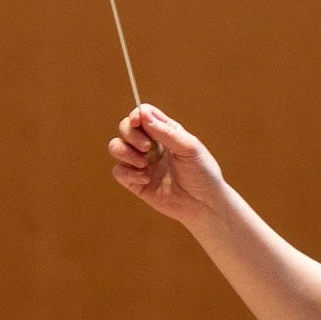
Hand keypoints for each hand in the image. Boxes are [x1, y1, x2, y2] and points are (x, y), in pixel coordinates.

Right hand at [107, 104, 231, 229]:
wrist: (204, 205)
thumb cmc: (202, 174)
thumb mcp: (189, 149)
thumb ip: (166, 132)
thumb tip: (143, 114)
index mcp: (166, 133)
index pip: (144, 114)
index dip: (137, 114)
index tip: (138, 121)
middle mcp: (151, 145)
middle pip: (126, 127)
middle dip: (130, 134)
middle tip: (147, 147)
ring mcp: (142, 163)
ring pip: (116, 146)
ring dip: (125, 152)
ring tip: (144, 164)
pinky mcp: (135, 182)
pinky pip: (118, 171)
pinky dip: (128, 173)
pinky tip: (146, 179)